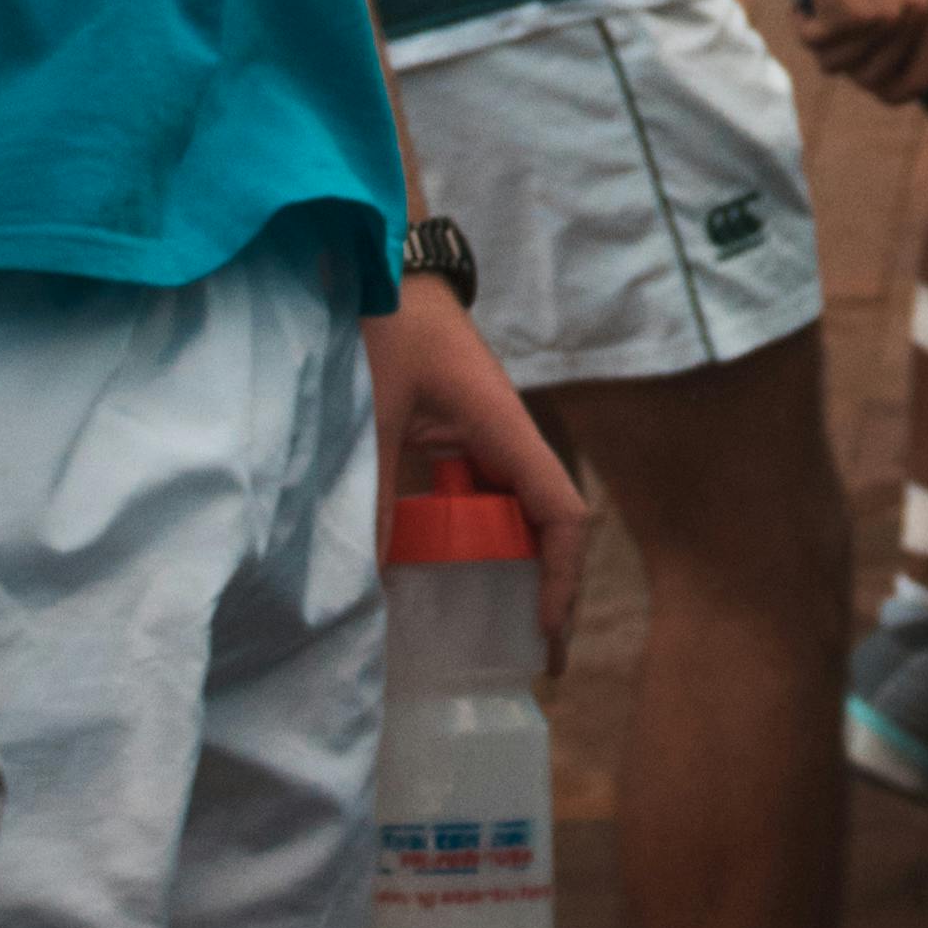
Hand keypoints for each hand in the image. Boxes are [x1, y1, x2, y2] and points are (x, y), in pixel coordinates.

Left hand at [365, 278, 590, 659]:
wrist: (377, 265)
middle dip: (548, 593)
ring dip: (513, 575)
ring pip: (514, 519)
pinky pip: (476, 505)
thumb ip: (370, 491)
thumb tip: (366, 585)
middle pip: (548, 525)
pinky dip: (470, 548)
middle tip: (530, 663)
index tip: (542, 631)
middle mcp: (507, 439)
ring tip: (493, 639)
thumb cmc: (382, 325)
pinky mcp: (456, 443)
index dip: (560, 575)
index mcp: (503, 427)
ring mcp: (483, 442)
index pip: (559, 510)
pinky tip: (440, 586)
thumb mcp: (370, 412)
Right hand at [763, 0, 927, 103]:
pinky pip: (815, 45)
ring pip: (838, 66)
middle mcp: (915, 10)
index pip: (921, 82)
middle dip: (843, 57)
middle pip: (873, 83)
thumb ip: (893, 36)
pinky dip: (802, 21)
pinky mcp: (851, 14)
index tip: (863, 74)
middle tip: (834, 15)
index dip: (887, 89)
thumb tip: (900, 94)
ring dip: (819, 37)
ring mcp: (885, 14)